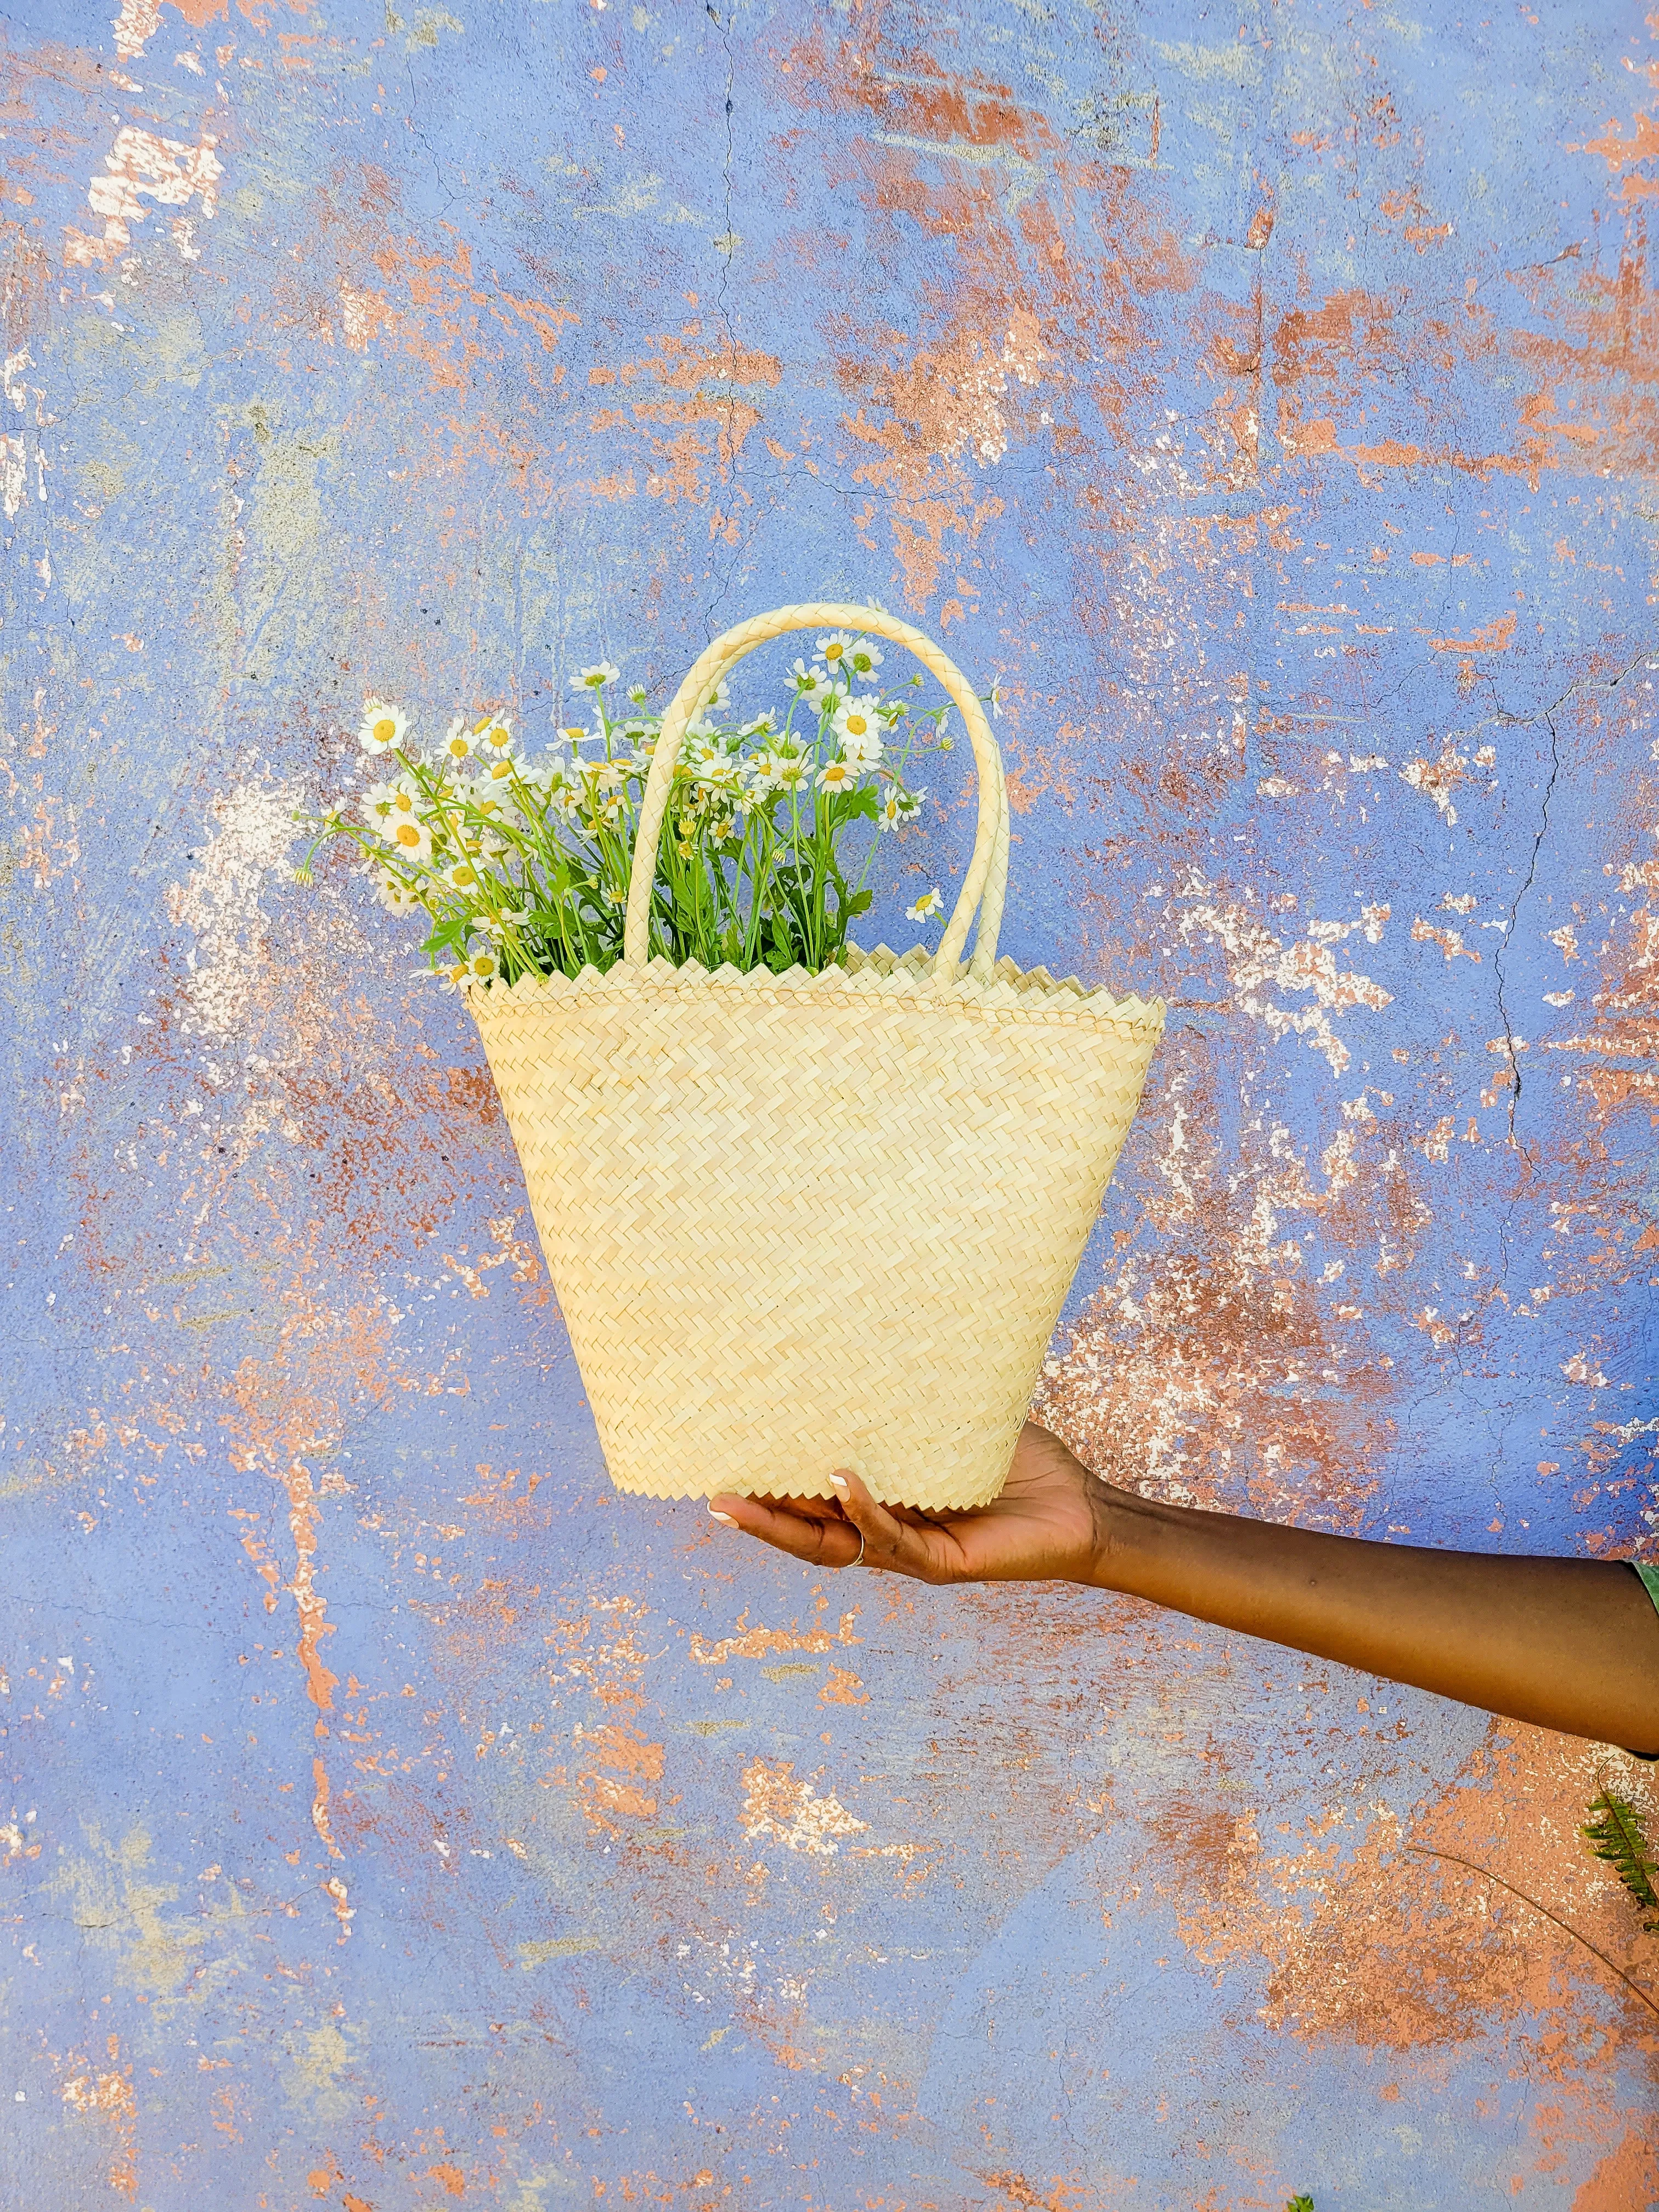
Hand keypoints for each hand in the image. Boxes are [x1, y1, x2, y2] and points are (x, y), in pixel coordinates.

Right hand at [707, 1421, 1106, 1583]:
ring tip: (743, 1502)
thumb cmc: (1023, 1466)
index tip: (723, 1465)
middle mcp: (888, 1534)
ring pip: (835, 1547)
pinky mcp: (943, 1563)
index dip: (769, 1492)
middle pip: (808, 1536)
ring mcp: (911, 1554)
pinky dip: (865, 1509)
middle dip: (758, 1520)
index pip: (812, 1506)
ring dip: (788, 1526)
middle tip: (711, 1498)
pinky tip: (843, 1481)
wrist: (1081, 1508)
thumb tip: (874, 1345)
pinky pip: (892, 1540)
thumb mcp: (955, 1425)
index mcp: (883, 1505)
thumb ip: (916, 1403)